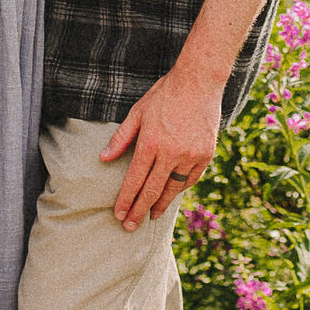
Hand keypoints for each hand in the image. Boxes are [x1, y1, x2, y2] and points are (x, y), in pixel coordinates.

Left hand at [102, 69, 221, 231]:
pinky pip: (191, 179)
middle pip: (152, 190)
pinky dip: (179, 189)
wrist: (198, 82)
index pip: (134, 179)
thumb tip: (103, 159)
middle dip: (139, 211)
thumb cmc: (164, 95)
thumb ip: (120, 138)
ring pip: (173, 189)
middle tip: (129, 227)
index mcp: (151, 142)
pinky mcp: (205, 154)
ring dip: (160, 205)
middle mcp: (171, 153)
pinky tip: (171, 194)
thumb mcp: (137, 112)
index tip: (118, 214)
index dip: (126, 200)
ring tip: (151, 216)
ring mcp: (190, 155)